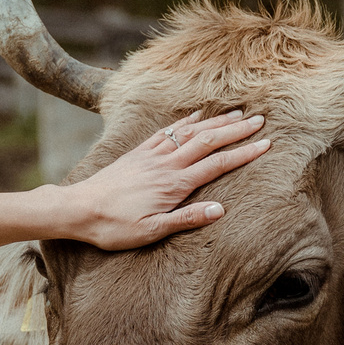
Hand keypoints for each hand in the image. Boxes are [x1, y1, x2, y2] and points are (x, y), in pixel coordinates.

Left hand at [66, 110, 269, 249]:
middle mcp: (166, 164)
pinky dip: (184, 122)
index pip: (217, 164)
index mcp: (174, 184)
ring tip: (237, 112)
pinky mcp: (138, 153)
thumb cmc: (113, 227)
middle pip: (208, 141)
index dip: (243, 154)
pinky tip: (195, 115)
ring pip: (190, 132)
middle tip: (261, 120)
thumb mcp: (151, 231)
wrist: (77, 209)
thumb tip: (220, 210)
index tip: (266, 144)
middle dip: (237, 130)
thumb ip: (186, 219)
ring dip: (215, 121)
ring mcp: (151, 155)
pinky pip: (166, 132)